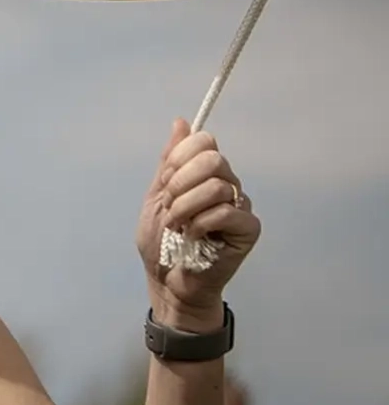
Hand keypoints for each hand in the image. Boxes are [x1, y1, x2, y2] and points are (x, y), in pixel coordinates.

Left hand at [136, 119, 260, 326]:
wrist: (168, 282)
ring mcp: (240, 206)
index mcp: (205, 174)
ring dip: (185, 207)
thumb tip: (181, 122)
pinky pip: (225, 211)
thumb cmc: (161, 243)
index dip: (180, 158)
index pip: (204, 141)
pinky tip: (194, 237)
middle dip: (181, 182)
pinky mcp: (249, 229)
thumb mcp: (156, 196)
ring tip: (178, 226)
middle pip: (213, 158)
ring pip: (216, 185)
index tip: (165, 182)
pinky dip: (200, 224)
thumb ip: (169, 161)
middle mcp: (227, 185)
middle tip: (170, 205)